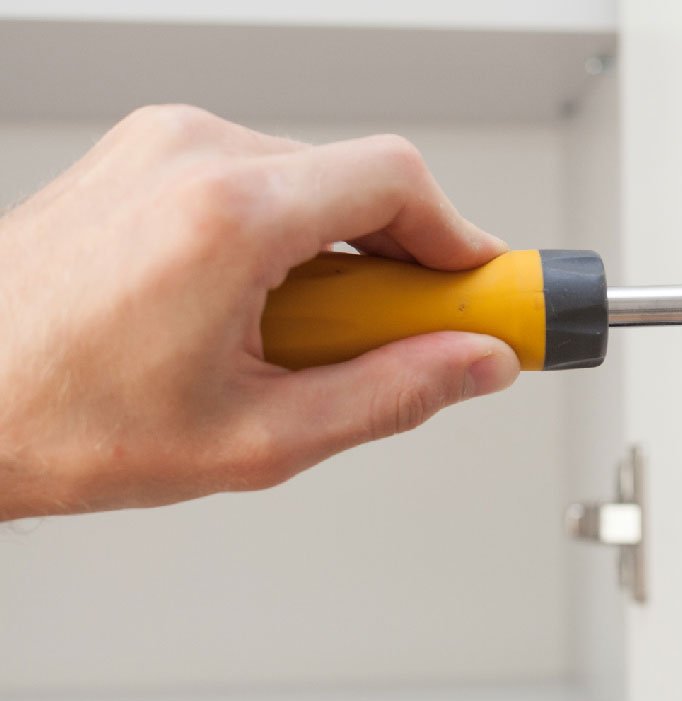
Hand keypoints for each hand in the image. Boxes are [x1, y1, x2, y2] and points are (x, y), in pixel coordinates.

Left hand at [0, 105, 518, 518]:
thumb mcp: (260, 438)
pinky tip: (256, 310)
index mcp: (227, 215)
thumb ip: (392, 394)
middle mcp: (190, 155)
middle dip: (401, 264)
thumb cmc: (59, 421)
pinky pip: (255, 179)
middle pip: (360, 181)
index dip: (463, 242)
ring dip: (338, 256)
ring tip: (303, 340)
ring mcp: (157, 147)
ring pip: (310, 181)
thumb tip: (472, 366)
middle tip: (406, 341)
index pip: (399, 182)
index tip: (488, 291)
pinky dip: (285, 239)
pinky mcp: (140, 157)